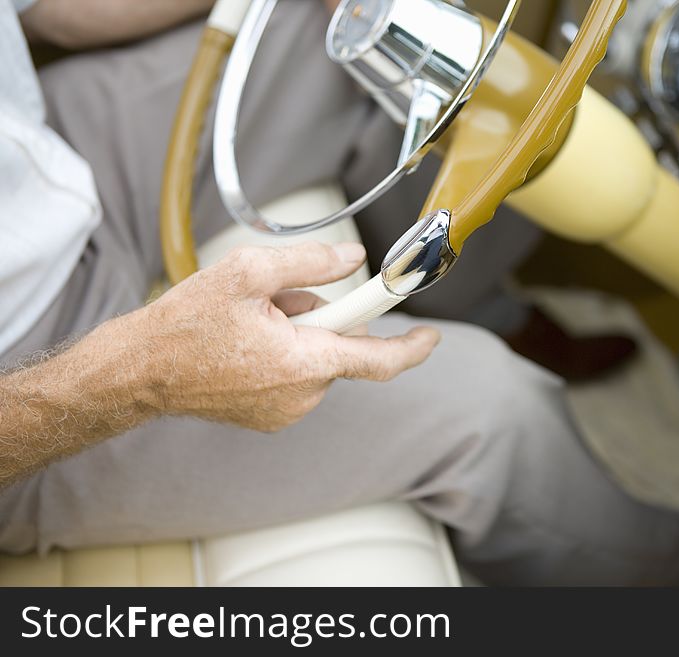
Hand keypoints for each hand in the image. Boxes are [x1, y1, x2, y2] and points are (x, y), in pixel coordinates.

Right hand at [142, 242, 440, 431]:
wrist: (141, 370)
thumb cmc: (185, 325)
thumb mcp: (247, 273)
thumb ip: (309, 263)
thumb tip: (352, 260)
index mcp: (303, 362)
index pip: (377, 359)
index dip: (411, 347)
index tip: (431, 336)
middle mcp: (301, 395)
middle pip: (337, 344)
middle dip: (317, 315)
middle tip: (273, 300)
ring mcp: (286, 411)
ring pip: (316, 357)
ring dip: (297, 333)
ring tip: (250, 323)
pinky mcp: (271, 416)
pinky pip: (297, 375)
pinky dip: (285, 353)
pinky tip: (246, 344)